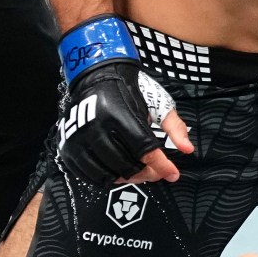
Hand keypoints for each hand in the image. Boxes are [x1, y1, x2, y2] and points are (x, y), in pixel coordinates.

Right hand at [56, 15, 192, 183]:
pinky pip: (90, 176)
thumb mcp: (157, 103)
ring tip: (138, 170)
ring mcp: (80, 140)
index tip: (173, 174)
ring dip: (128, 177)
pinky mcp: (69, 148)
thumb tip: (188, 150)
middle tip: (156, 171)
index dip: (161, 166)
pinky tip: (118, 171)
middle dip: (147, 173)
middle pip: (128, 166)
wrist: (97, 77)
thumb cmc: (130, 90)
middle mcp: (97, 128)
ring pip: (109, 174)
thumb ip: (175, 127)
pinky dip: (107, 179)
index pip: (144, 150)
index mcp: (120, 115)